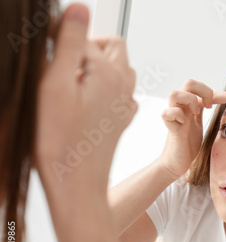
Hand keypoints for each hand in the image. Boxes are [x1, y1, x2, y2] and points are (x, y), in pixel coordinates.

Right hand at [36, 4, 136, 192]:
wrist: (75, 184)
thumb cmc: (59, 140)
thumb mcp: (55, 85)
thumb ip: (71, 43)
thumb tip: (80, 9)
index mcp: (109, 73)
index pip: (87, 36)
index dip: (63, 37)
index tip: (46, 53)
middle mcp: (123, 86)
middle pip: (112, 48)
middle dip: (87, 48)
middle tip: (61, 67)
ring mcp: (124, 104)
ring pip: (117, 69)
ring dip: (96, 67)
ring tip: (70, 85)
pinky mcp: (120, 120)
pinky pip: (118, 92)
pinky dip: (103, 88)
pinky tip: (84, 104)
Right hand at [158, 79, 225, 179]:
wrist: (175, 164)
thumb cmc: (188, 147)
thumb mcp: (200, 127)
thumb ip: (207, 116)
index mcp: (191, 108)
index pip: (207, 92)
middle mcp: (181, 108)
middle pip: (189, 82)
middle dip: (203, 91)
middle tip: (210, 106)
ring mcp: (174, 116)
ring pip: (174, 93)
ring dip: (190, 101)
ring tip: (195, 114)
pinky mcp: (169, 127)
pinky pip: (167, 112)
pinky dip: (177, 115)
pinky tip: (184, 124)